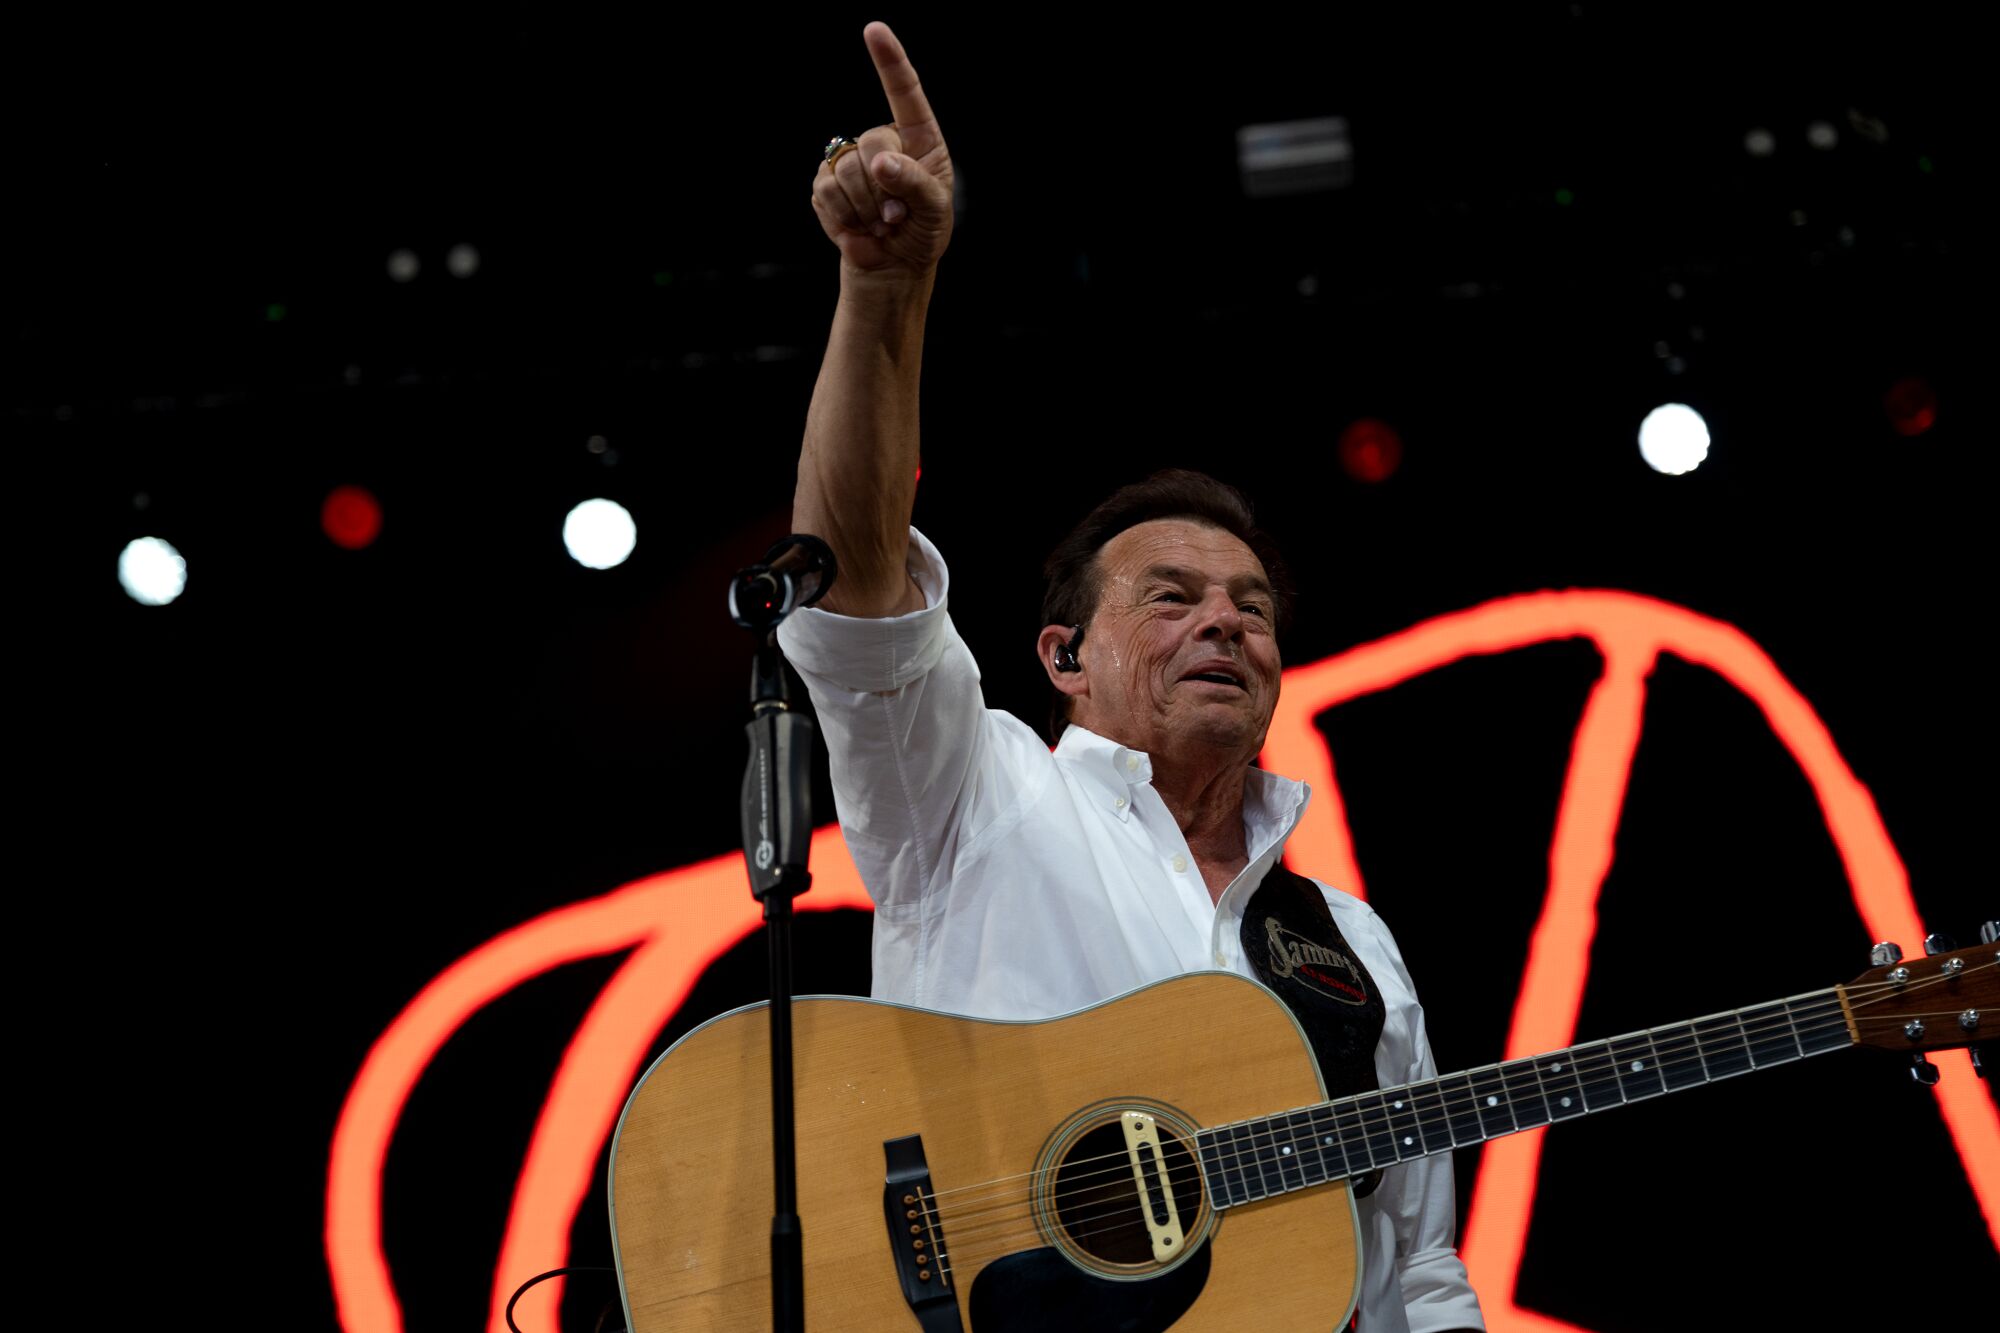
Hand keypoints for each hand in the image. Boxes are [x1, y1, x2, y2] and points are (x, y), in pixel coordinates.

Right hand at [810, 22, 953, 279]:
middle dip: (885, 188)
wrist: (892, 268)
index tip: (873, 29)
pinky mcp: (825, 184)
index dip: (889, 60)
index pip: (904, 91)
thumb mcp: (934, 210)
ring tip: (879, 225)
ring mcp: (849, 160)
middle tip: (896, 218)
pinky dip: (844, 219)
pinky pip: (826, 191)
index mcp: (917, 137)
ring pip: (846, 170)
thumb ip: (915, 183)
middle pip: (872, 144)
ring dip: (866, 209)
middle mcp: (882, 141)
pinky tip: (859, 229)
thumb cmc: (922, 233)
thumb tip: (881, 163)